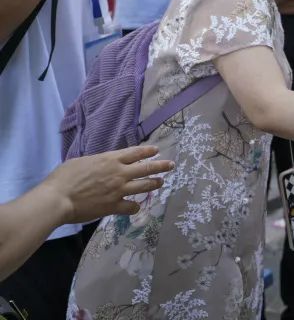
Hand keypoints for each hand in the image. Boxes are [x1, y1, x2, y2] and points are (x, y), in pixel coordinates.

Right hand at [40, 146, 174, 223]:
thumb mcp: (82, 161)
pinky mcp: (114, 206)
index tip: (156, 150)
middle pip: (147, 168)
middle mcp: (119, 173)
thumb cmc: (64, 178)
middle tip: (171, 165)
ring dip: (155, 183)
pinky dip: (135, 207)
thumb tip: (103, 163)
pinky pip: (132, 206)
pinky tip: (136, 207)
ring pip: (145, 185)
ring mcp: (119, 190)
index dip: (148, 151)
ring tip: (160, 182)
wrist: (58, 199)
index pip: (136, 153)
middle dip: (161, 166)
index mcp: (110, 159)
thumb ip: (97, 162)